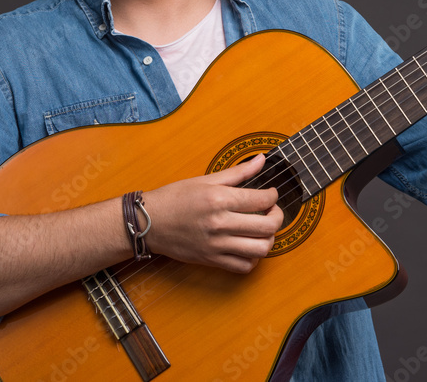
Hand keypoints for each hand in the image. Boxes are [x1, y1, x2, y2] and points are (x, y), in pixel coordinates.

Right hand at [140, 155, 282, 272]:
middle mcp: (220, 223)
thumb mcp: (205, 179)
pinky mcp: (212, 260)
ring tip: (263, 230)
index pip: (262, 199)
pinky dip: (254, 258)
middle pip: (267, 226)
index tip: (271, 194)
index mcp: (219, 199)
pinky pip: (244, 266)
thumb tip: (261, 160)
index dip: (273, 196)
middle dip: (278, 217)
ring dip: (269, 239)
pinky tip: (249, 246)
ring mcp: (216, 245)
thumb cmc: (175, 198)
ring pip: (260, 249)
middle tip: (272, 211)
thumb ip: (238, 172)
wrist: (149, 222)